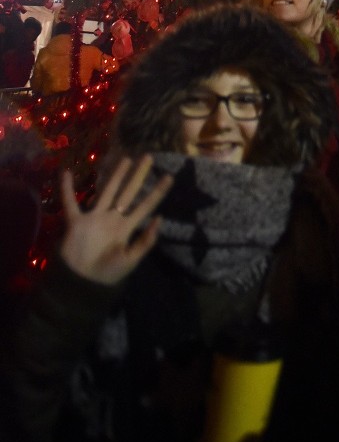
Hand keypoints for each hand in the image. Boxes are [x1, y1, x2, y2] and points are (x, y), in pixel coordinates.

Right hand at [59, 154, 172, 285]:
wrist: (82, 284)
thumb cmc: (108, 274)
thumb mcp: (131, 260)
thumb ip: (145, 241)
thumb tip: (160, 218)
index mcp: (127, 227)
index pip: (146, 205)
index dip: (157, 192)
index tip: (169, 177)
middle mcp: (113, 218)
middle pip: (129, 192)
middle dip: (139, 175)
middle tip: (149, 157)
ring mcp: (95, 218)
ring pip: (107, 191)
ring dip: (115, 175)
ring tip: (126, 158)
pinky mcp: (76, 222)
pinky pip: (70, 203)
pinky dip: (66, 189)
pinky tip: (66, 172)